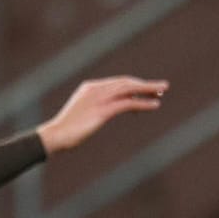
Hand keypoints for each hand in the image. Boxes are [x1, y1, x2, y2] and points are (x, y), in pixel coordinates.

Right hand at [37, 76, 167, 153]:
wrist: (55, 136)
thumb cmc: (66, 130)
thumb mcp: (81, 115)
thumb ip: (94, 110)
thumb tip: (103, 115)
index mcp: (90, 87)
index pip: (118, 82)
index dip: (134, 85)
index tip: (148, 90)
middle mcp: (96, 88)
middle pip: (126, 82)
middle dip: (145, 84)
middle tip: (162, 87)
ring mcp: (99, 98)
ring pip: (129, 89)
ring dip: (148, 89)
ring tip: (162, 92)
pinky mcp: (103, 110)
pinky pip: (128, 103)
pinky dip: (143, 102)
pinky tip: (154, 104)